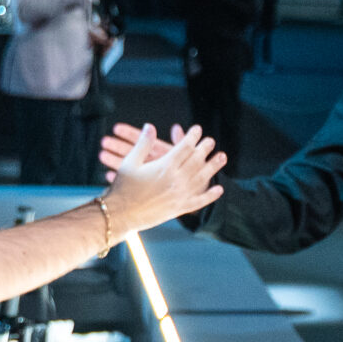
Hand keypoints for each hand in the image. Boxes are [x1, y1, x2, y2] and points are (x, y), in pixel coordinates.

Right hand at [103, 121, 226, 231]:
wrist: (120, 215)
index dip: (192, 137)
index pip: (184, 147)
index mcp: (165, 166)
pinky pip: (199, 202)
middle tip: (211, 141)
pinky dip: (210, 196)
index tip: (198, 130)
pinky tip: (219, 190)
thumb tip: (150, 126)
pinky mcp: (179, 209)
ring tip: (222, 157)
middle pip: (196, 160)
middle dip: (204, 148)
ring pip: (201, 178)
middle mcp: (176, 180)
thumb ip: (143, 143)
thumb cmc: (123, 187)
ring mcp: (179, 195)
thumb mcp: (131, 162)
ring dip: (213, 167)